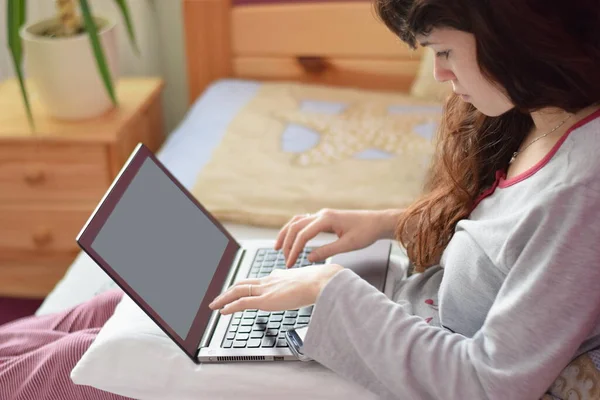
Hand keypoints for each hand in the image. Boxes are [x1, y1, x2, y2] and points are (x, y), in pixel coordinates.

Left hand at [208, 264, 343, 314]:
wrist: (320, 281)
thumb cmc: (320, 282)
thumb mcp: (309, 283)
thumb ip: (303, 286)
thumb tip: (309, 291)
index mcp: (279, 276)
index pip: (258, 280)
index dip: (247, 285)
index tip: (241, 289)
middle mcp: (269, 280)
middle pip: (243, 283)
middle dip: (229, 290)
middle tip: (220, 297)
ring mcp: (266, 289)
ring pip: (238, 291)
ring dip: (224, 298)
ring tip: (214, 305)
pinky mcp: (265, 300)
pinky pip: (241, 302)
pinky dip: (229, 306)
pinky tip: (222, 312)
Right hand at [275, 208, 400, 267]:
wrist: (377, 222)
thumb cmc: (366, 232)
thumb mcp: (348, 245)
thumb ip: (327, 251)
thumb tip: (309, 258)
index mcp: (326, 219)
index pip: (303, 235)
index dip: (294, 250)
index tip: (290, 262)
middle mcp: (321, 214)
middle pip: (296, 227)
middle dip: (287, 243)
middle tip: (285, 260)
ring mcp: (322, 215)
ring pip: (297, 222)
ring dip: (286, 234)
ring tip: (278, 247)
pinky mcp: (324, 218)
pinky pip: (304, 221)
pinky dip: (295, 230)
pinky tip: (292, 239)